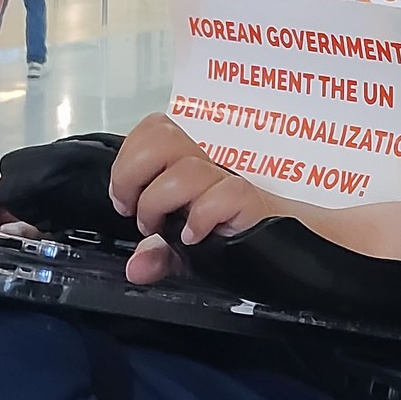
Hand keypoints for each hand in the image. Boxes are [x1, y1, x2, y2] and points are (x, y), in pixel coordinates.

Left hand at [109, 114, 276, 284]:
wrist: (276, 239)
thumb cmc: (229, 232)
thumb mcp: (182, 249)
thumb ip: (156, 255)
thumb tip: (137, 268)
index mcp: (182, 166)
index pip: (152, 131)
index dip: (127, 159)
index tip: (124, 199)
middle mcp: (202, 168)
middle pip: (162, 136)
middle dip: (133, 172)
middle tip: (133, 207)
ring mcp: (225, 181)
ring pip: (187, 168)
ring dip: (159, 201)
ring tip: (160, 228)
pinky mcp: (248, 200)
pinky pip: (223, 195)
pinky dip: (200, 218)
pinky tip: (195, 237)